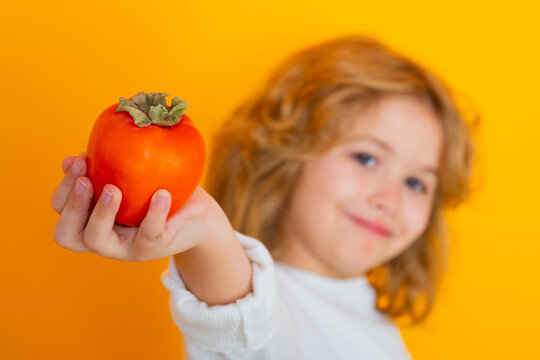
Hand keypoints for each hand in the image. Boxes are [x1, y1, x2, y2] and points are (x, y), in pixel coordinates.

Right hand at [51, 152, 225, 261]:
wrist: (196, 214)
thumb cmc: (157, 189)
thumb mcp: (132, 178)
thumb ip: (105, 169)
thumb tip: (77, 158)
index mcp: (91, 219)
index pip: (60, 209)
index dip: (63, 187)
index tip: (79, 160)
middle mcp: (103, 238)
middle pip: (67, 234)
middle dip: (72, 205)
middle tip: (87, 180)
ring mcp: (126, 248)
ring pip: (96, 240)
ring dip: (101, 213)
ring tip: (115, 189)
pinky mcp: (153, 248)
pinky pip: (149, 235)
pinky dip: (154, 214)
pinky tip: (162, 194)